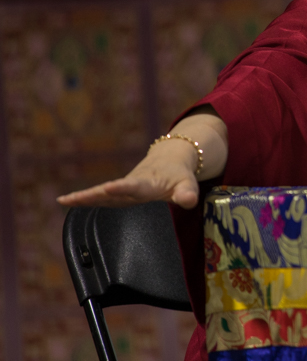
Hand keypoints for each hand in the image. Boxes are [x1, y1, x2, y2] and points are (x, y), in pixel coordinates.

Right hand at [57, 139, 201, 208]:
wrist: (170, 158)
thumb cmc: (179, 175)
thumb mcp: (188, 184)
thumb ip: (187, 193)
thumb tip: (189, 201)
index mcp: (148, 183)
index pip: (135, 187)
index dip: (123, 188)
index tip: (109, 187)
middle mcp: (132, 185)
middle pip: (110, 191)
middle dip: (92, 195)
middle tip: (73, 198)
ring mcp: (124, 189)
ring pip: (102, 194)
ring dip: (84, 197)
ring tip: (64, 200)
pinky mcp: (119, 192)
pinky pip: (101, 196)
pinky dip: (84, 199)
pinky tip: (66, 201)